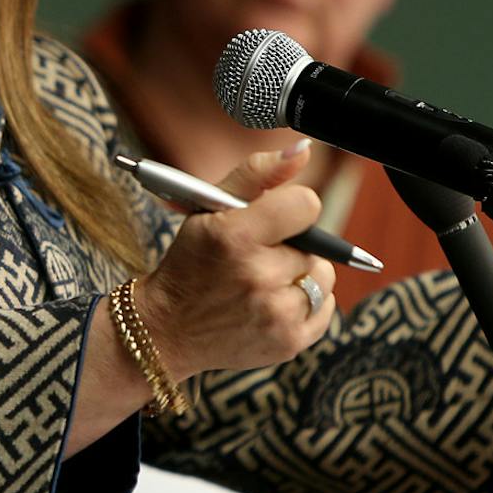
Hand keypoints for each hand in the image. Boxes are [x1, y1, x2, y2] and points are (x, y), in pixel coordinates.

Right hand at [135, 142, 337, 377]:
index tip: (273, 221)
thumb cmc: (191, 263)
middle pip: (314, 245)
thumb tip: (304, 149)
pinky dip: (307, 303)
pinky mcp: (289, 343)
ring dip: (301, 275)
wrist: (167, 330)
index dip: (292, 210)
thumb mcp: (208, 209)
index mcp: (235, 237)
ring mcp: (275, 315)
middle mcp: (257, 277)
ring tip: (265, 282)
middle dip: (289, 248)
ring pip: (322, 277)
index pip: (306, 206)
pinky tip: (273, 304)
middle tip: (255, 258)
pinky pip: (326, 308)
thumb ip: (258, 173)